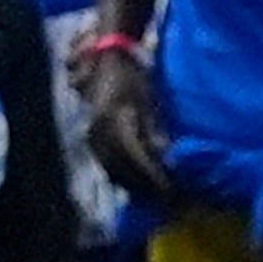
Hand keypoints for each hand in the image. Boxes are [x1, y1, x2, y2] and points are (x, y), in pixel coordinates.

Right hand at [80, 47, 169, 199]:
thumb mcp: (148, 99)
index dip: (155, 179)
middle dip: (146, 189)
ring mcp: (92, 134)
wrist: (105, 58)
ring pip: (113, 170)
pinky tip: (134, 186)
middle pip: (124, 169)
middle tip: (167, 203)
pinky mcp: (90, 137)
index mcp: (117, 119)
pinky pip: (105, 164)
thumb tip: (167, 159)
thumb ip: (154, 130)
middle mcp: (101, 130)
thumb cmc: (134, 75)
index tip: (173, 193)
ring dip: (133, 187)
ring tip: (153, 199)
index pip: (138, 158)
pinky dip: (121, 177)